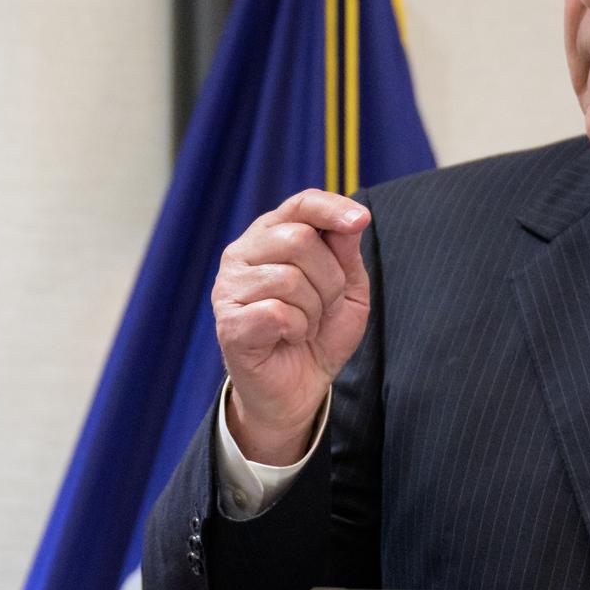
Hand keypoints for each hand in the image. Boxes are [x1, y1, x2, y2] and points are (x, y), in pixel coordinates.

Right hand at [212, 190, 371, 464]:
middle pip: (300, 239)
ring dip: (314, 309)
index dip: (332, 207)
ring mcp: (229, 286)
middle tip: (324, 306)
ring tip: (305, 324)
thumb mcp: (348, 289)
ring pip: (289, 277)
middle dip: (330, 278)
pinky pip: (277, 311)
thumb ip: (346, 252)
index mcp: (273, 235)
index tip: (361, 220)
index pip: (301, 203)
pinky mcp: (228, 322)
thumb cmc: (321, 332)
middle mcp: (244, 253)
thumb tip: (352, 220)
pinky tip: (288, 337)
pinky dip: (296, 328)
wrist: (301, 387)